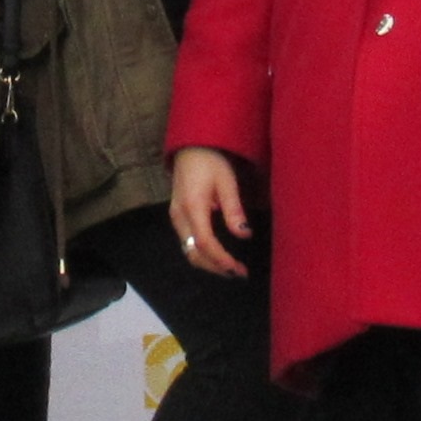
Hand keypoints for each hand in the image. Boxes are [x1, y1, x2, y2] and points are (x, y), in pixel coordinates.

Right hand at [168, 146, 251, 278]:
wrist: (190, 148)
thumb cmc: (210, 161)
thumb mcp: (226, 182)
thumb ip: (234, 210)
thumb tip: (244, 235)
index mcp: (192, 207)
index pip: (206, 242)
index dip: (222, 259)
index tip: (238, 269)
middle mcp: (179, 216)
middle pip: (193, 252)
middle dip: (216, 267)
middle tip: (239, 273)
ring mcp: (175, 217)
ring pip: (188, 250)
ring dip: (209, 263)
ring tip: (231, 268)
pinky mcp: (177, 217)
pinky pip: (187, 242)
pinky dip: (202, 254)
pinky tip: (218, 256)